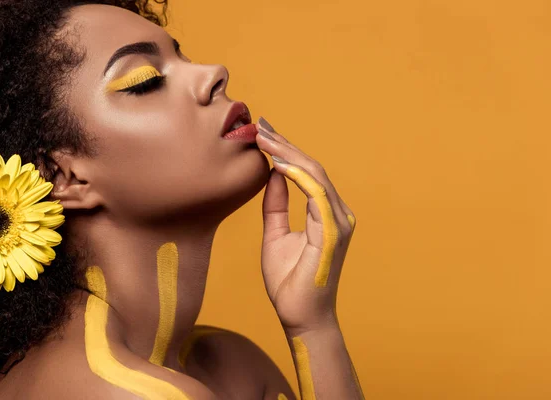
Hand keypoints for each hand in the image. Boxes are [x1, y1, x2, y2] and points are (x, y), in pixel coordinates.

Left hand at [255, 117, 355, 333]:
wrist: (300, 317)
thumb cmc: (290, 281)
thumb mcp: (275, 234)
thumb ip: (276, 205)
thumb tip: (272, 175)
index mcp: (326, 214)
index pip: (307, 174)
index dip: (286, 151)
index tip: (263, 134)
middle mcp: (338, 213)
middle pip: (312, 168)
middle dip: (286, 145)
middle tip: (261, 126)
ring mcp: (338, 222)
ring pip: (315, 175)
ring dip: (289, 154)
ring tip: (265, 137)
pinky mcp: (332, 232)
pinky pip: (316, 194)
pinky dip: (298, 175)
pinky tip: (278, 162)